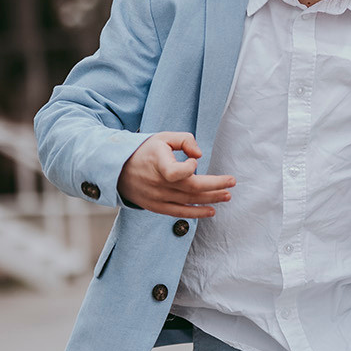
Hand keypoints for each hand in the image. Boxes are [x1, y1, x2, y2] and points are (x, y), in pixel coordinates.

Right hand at [118, 132, 235, 218]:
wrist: (118, 170)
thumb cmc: (145, 151)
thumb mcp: (163, 137)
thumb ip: (184, 140)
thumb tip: (200, 155)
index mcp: (157, 163)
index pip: (174, 172)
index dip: (188, 169)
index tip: (195, 162)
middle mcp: (157, 183)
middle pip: (189, 188)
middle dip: (214, 186)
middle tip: (232, 183)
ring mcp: (157, 197)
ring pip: (188, 201)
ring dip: (210, 199)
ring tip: (227, 196)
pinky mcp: (157, 207)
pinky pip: (179, 213)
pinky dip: (196, 213)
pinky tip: (211, 210)